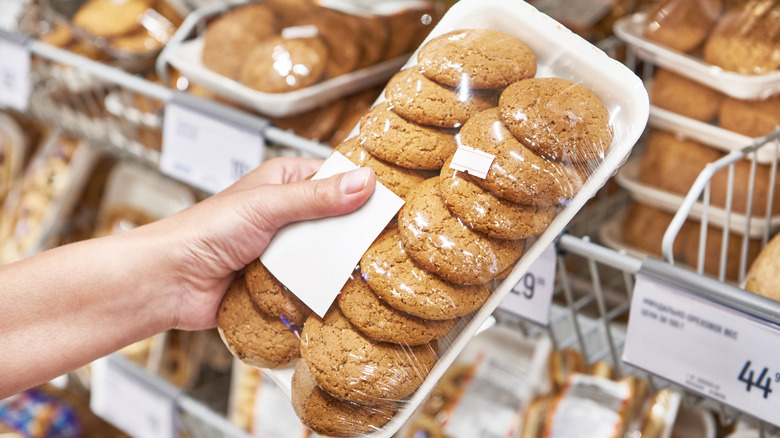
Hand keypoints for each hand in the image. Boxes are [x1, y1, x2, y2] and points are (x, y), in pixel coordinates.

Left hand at [136, 156, 375, 330]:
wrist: (169, 282)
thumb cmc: (205, 231)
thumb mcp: (268, 206)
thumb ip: (317, 197)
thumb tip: (365, 182)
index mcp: (284, 181)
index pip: (337, 180)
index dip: (363, 191)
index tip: (392, 205)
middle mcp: (286, 213)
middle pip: (336, 221)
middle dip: (353, 235)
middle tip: (386, 246)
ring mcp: (283, 248)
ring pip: (326, 254)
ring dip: (337, 264)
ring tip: (367, 274)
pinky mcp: (278, 281)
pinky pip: (310, 283)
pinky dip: (320, 289)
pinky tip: (338, 295)